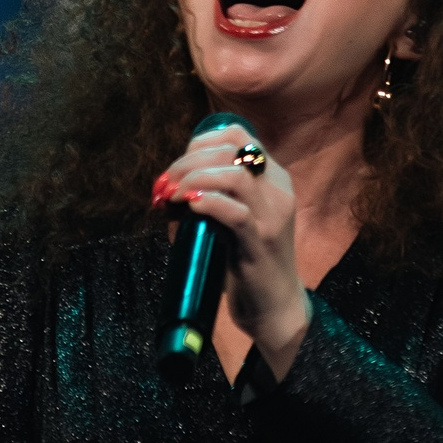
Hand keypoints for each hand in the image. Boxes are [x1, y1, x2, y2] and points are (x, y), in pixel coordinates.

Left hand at [153, 123, 307, 374]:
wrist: (275, 307)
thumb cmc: (247, 262)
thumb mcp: (231, 220)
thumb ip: (209, 197)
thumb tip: (166, 188)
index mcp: (273, 178)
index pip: (237, 136)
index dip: (200, 143)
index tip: (178, 167)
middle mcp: (277, 190)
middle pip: (230, 151)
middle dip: (188, 162)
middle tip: (165, 185)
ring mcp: (272, 217)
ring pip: (234, 176)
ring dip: (194, 180)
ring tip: (173, 197)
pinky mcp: (261, 243)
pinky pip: (235, 213)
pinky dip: (207, 204)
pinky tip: (188, 208)